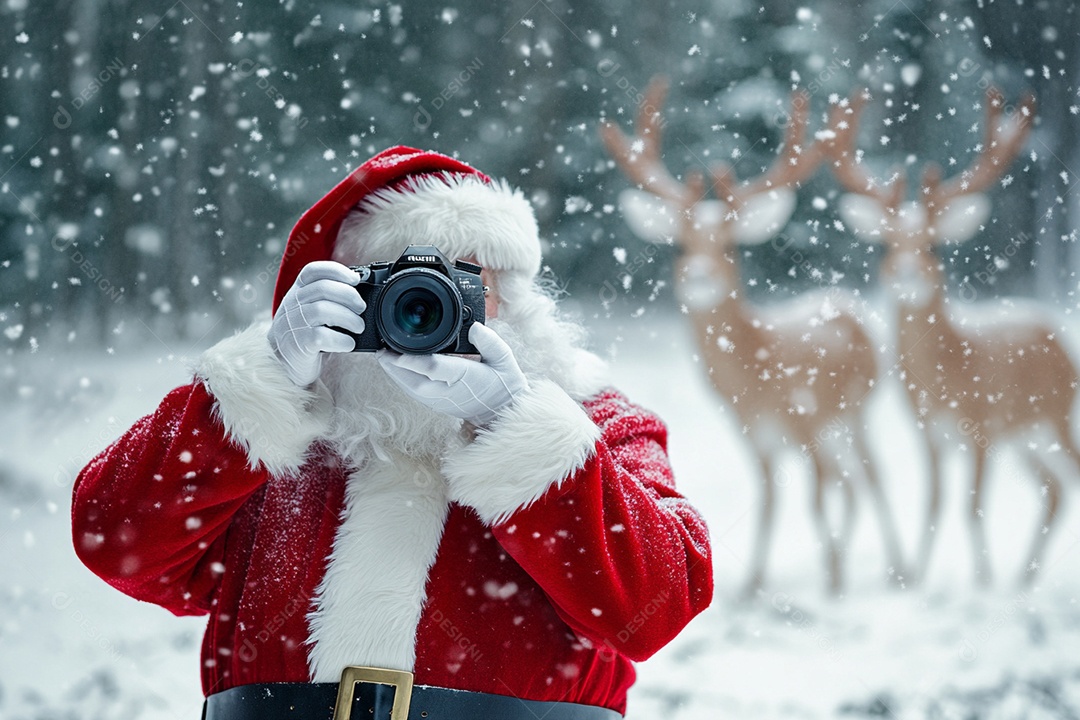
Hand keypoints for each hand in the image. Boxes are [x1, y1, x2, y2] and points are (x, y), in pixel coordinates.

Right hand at [269, 261, 365, 386]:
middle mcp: (293, 304)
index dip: (336, 271)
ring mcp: (294, 323)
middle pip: (322, 288)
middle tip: (361, 308)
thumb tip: (359, 295)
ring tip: (358, 326)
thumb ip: (326, 298)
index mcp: (297, 291)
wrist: (282, 362)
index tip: (355, 279)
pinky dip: (341, 339)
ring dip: (348, 318)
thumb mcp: (308, 310)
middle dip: (348, 295)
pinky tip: (349, 343)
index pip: (312, 271)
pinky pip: (321, 336)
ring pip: (322, 310)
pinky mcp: (299, 343)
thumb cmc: (302, 334)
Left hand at [377, 323, 528, 425]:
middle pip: (414, 381)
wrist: (502, 413)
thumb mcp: (504, 359)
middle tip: (380, 350)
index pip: (435, 369)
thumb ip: (490, 342)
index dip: (413, 360)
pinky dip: (401, 380)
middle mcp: (449, 392)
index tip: (395, 351)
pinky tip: (394, 368)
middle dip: (394, 367)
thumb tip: (474, 327)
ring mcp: (441, 401)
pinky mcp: (436, 404)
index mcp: (466, 378)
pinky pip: (413, 393)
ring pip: (410, 389)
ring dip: (394, 374)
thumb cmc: (503, 383)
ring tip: (382, 356)